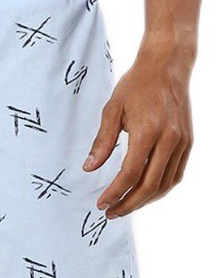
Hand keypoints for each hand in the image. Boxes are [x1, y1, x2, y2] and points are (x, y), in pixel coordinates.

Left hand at [83, 43, 193, 218]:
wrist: (167, 65)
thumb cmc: (138, 84)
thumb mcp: (113, 110)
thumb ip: (102, 142)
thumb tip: (90, 168)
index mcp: (148, 131)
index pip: (130, 174)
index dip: (115, 193)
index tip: (102, 203)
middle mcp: (169, 139)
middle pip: (148, 186)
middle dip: (128, 204)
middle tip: (111, 212)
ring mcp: (181, 142)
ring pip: (164, 185)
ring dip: (144, 200)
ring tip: (125, 205)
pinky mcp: (187, 143)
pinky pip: (175, 175)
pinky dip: (159, 189)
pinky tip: (145, 193)